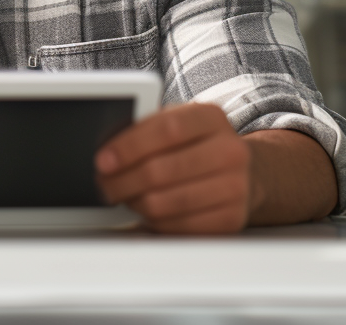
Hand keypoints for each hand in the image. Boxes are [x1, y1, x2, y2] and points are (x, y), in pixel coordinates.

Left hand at [95, 103, 250, 233]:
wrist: (242, 171)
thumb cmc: (197, 145)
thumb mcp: (179, 122)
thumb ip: (148, 128)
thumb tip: (108, 149)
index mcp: (211, 117)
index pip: (166, 130)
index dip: (129, 146)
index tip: (103, 159)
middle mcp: (230, 151)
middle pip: (161, 171)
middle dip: (122, 180)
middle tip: (104, 183)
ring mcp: (235, 187)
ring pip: (165, 202)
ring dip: (134, 202)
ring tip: (123, 195)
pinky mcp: (230, 219)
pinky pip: (177, 227)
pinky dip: (153, 221)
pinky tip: (146, 210)